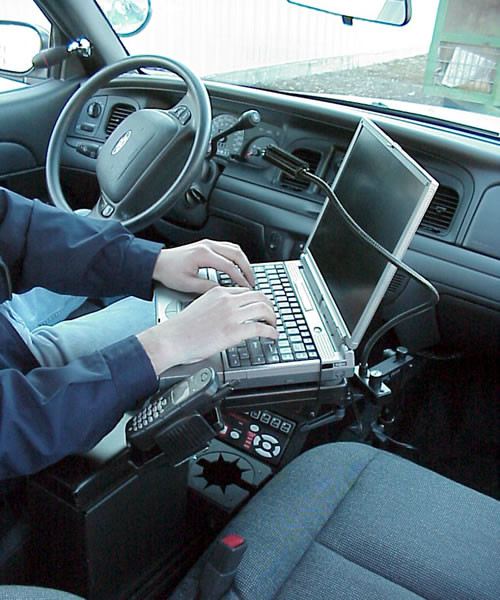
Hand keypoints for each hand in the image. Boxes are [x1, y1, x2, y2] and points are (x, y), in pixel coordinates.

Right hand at [136, 286, 276, 375]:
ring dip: (272, 318)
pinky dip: (271, 332)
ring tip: (273, 325)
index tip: (261, 306)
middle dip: (269, 306)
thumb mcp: (202, 306)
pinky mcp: (234, 331)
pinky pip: (260, 328)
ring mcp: (232, 315)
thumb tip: (229, 314)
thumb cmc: (182, 328)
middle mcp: (227, 300)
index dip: (258, 299)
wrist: (172, 338)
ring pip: (264, 310)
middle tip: (272, 315)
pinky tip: (272, 335)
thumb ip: (218, 306)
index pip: (247, 291)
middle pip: (260, 297)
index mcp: (219, 292)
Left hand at [152, 239, 254, 293]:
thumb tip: (223, 291)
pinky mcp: (207, 245)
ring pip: (234, 249)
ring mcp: (208, 244)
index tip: (247, 287)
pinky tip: (239, 266)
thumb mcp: (187, 284)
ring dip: (243, 261)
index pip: (229, 266)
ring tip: (248, 275)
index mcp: (203, 255)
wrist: (157, 262)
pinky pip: (228, 248)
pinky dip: (237, 257)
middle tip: (252, 281)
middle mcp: (207, 246)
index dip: (240, 278)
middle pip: (236, 255)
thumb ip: (207, 287)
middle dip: (247, 268)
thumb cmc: (169, 272)